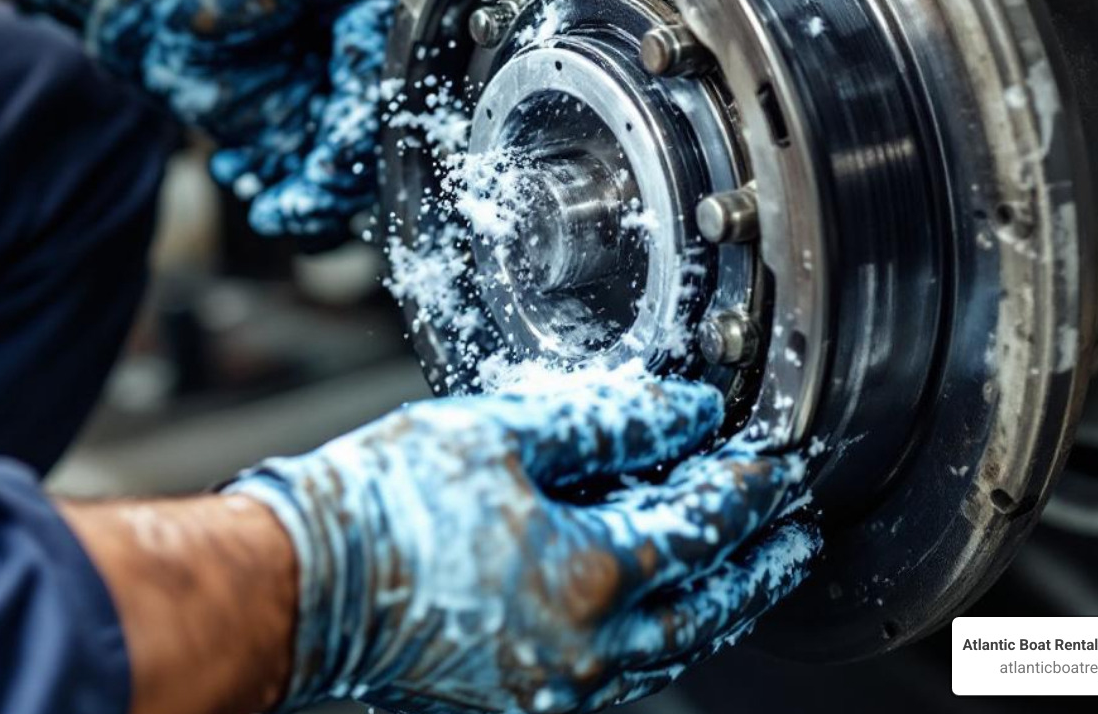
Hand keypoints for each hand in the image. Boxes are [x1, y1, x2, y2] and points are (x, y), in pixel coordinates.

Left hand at [18, 0, 415, 240]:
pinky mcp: (288, 137)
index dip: (361, 128)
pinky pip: (300, 185)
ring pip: (341, 174)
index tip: (331, 160)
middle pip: (370, 140)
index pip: (383, 85)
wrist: (139, 5)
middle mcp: (350, 67)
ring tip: (271, 208)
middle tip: (303, 192)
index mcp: (362, 18)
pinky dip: (277, 196)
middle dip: (338, 178)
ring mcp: (321, 107)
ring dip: (311, 201)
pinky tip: (232, 170)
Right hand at [228, 375, 818, 713]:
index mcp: (587, 577)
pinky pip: (619, 672)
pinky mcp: (521, 701)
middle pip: (708, 609)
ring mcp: (553, 689)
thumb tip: (681, 413)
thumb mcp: (501, 434)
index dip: (747, 489)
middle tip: (797, 531)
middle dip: (762, 566)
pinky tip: (660, 611)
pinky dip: (659, 635)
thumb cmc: (383, 506)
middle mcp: (584, 650)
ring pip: (670, 651)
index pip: (702, 528)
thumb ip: (606, 422)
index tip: (774, 462)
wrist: (300, 584)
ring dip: (719, 608)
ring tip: (749, 573)